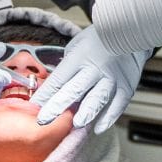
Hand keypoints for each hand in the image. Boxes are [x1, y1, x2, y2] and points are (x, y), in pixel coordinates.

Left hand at [32, 26, 149, 133]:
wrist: (127, 33)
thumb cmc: (97, 41)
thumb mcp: (75, 47)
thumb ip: (66, 69)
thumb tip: (52, 92)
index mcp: (79, 58)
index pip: (59, 79)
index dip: (45, 94)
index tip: (34, 106)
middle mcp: (95, 69)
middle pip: (74, 89)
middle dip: (58, 105)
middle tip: (44, 119)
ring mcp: (111, 79)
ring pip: (97, 98)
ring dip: (86, 112)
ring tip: (76, 124)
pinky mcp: (126, 87)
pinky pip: (117, 105)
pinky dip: (109, 118)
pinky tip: (99, 128)